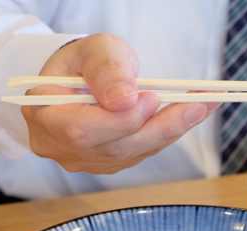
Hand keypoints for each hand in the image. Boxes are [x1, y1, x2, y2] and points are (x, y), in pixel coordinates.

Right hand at [21, 33, 220, 173]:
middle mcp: (59, 145)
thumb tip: (125, 99)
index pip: (80, 130)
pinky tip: (190, 115)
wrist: (82, 78)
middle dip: (158, 128)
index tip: (150, 98)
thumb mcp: (93, 50)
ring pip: (132, 155)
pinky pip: (140, 154)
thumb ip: (106, 70)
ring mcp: (84, 159)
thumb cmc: (84, 61)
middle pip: (113, 149)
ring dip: (171, 131)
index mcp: (43, 115)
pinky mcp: (107, 163)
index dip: (119, 121)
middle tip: (196, 105)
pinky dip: (167, 134)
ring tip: (203, 105)